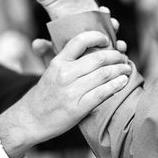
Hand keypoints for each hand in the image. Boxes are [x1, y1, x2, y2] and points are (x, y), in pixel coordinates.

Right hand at [0, 31, 131, 157]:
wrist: (30, 120)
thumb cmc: (43, 94)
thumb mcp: (46, 70)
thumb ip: (49, 53)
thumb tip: (41, 40)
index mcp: (58, 62)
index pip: (80, 41)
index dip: (98, 37)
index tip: (108, 40)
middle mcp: (64, 74)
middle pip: (98, 58)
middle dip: (115, 56)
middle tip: (122, 56)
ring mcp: (71, 92)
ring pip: (103, 75)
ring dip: (120, 70)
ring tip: (127, 68)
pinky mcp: (77, 108)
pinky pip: (101, 93)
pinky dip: (115, 86)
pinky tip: (123, 82)